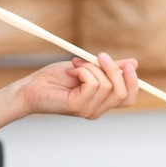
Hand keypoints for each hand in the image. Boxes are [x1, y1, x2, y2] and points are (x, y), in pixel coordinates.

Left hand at [19, 53, 138, 119]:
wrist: (31, 86)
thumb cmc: (54, 78)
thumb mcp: (86, 68)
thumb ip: (108, 68)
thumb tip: (133, 63)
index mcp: (101, 101)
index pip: (129, 98)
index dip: (133, 81)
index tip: (128, 64)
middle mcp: (97, 109)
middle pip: (122, 92)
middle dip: (113, 69)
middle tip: (98, 56)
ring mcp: (88, 110)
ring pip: (107, 85)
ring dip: (92, 68)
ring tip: (76, 65)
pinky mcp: (78, 106)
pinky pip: (92, 84)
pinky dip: (83, 71)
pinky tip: (71, 72)